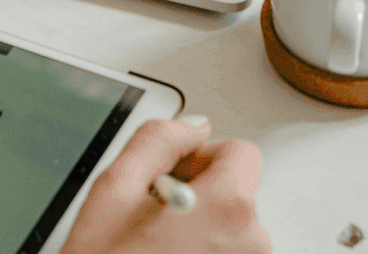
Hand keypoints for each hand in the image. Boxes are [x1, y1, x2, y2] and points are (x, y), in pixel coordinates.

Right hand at [62, 118, 269, 253]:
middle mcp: (252, 246)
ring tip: (156, 248)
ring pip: (233, 234)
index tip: (174, 173)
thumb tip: (191, 125)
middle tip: (155, 216)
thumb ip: (158, 139)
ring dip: (201, 232)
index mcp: (228, 208)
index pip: (242, 153)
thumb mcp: (115, 186)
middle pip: (238, 195)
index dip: (202, 155)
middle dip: (200, 196)